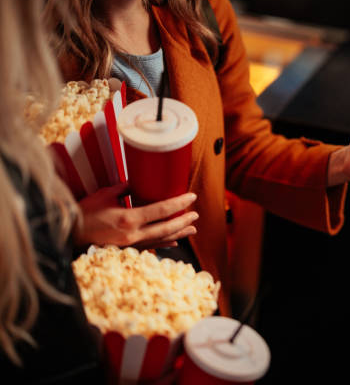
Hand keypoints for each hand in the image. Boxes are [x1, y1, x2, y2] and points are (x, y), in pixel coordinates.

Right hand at [73, 183, 198, 249]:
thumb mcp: (106, 194)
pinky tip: (174, 242)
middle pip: (166, 228)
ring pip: (161, 240)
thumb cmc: (86, 211)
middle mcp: (133, 234)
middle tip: (196, 214)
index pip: (162, 210)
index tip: (191, 196)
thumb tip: (140, 181)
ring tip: (192, 228)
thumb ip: (126, 188)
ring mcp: (131, 244)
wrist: (71, 234)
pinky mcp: (128, 249)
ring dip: (178, 234)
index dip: (179, 203)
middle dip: (184, 221)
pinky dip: (164, 243)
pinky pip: (151, 247)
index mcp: (129, 219)